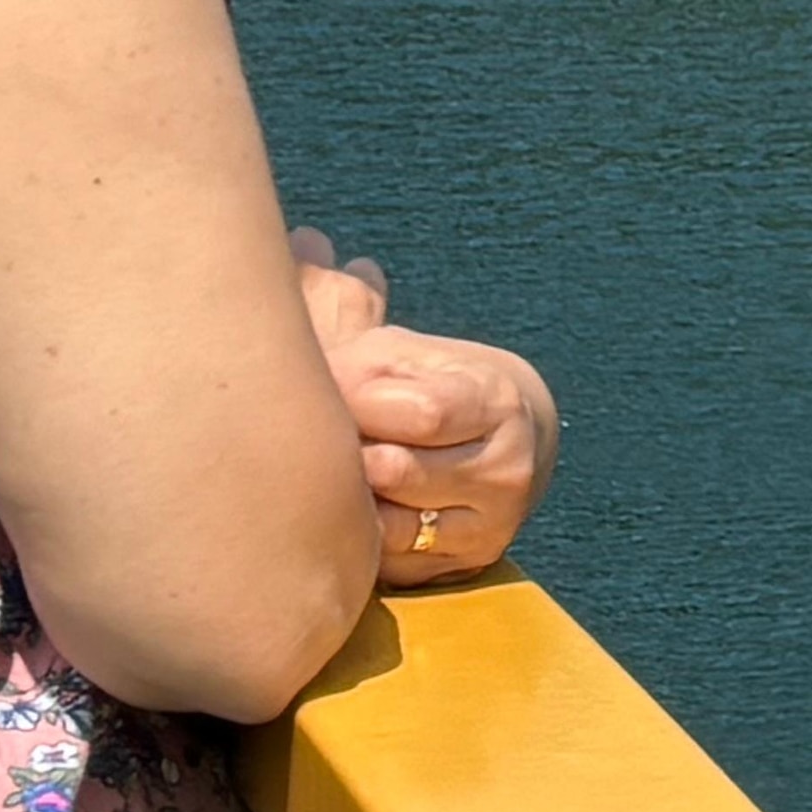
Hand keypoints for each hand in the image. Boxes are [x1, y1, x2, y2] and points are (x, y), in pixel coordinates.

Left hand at [291, 230, 553, 583]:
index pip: (422, 412)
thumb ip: (350, 307)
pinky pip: (386, 563)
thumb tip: (301, 243)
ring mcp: (486, 525)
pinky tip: (344, 510)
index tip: (329, 385)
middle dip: (342, 448)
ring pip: (384, 523)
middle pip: (392, 469)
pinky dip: (356, 536)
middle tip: (316, 430)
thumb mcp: (403, 347)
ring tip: (326, 468)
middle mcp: (504, 469)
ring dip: (342, 496)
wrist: (510, 446)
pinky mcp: (458, 569)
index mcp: (496, 400)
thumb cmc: (432, 382)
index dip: (360, 398)